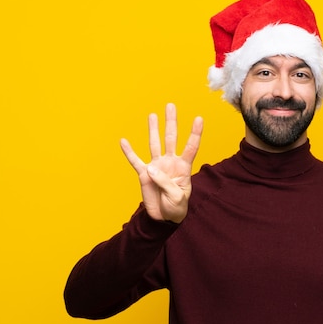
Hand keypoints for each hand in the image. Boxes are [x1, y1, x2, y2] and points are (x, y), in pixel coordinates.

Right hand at [120, 103, 202, 222]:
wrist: (164, 218)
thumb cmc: (176, 207)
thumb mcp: (177, 197)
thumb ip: (166, 182)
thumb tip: (151, 168)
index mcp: (183, 167)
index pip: (191, 147)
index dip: (195, 133)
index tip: (199, 118)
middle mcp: (170, 162)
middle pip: (171, 138)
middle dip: (171, 122)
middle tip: (171, 105)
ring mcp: (157, 166)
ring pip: (154, 144)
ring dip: (153, 129)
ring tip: (152, 115)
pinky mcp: (144, 174)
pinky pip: (135, 161)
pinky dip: (129, 151)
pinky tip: (123, 141)